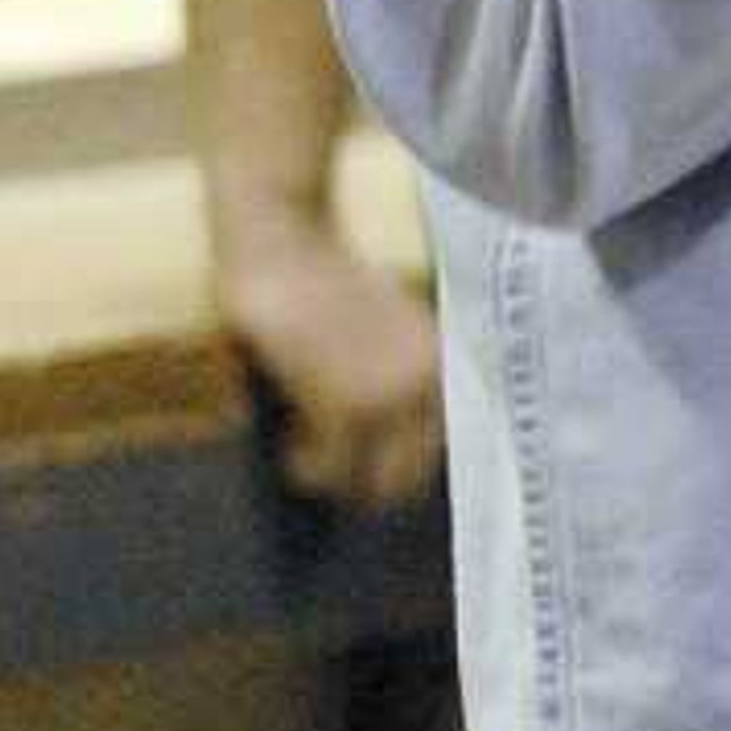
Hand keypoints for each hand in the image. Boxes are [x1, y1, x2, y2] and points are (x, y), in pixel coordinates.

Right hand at [219, 212, 443, 508]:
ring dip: (329, 477)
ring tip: (306, 453)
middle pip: (407, 480)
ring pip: (364, 482)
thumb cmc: (326, 285)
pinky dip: (303, 465)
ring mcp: (390, 397)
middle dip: (366, 487)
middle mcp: (430, 385)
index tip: (379, 489)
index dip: (405, 475)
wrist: (285, 241)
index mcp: (445, 365)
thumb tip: (382, 464)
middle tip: (332, 477)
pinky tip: (289, 438)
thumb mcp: (384, 335)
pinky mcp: (343, 404)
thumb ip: (397, 386)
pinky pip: (325, 467)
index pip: (443, 452)